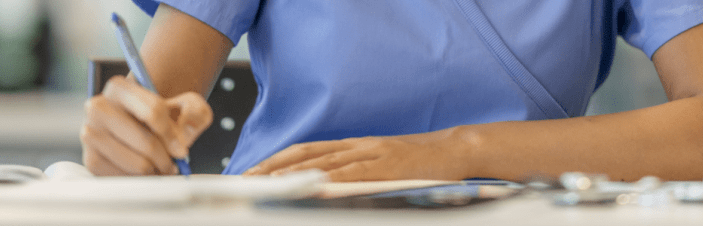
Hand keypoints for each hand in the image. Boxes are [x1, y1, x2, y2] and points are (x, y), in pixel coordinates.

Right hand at [80, 76, 212, 175]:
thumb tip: (187, 127)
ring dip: (156, 170)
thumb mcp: (186, 105)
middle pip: (147, 142)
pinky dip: (140, 180)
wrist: (139, 129)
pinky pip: (124, 178)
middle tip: (172, 162)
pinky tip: (143, 170)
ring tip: (159, 166)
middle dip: (166, 157)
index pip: (153, 111)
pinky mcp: (90, 159)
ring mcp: (90, 134)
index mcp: (119, 88)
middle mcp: (98, 107)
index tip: (181, 148)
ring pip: (138, 164)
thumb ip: (196, 111)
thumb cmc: (163, 117)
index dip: (172, 134)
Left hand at [242, 127, 480, 181]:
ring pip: (324, 162)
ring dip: (293, 173)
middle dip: (274, 166)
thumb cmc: (420, 161)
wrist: (455, 149)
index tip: (255, 171)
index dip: (278, 159)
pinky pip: (353, 172)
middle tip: (247, 178)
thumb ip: (356, 172)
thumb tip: (327, 188)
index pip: (307, 150)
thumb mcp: (382, 163)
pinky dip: (329, 179)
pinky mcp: (387, 165)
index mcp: (355, 145)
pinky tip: (312, 185)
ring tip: (268, 183)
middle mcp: (358, 146)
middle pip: (307, 154)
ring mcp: (372, 154)